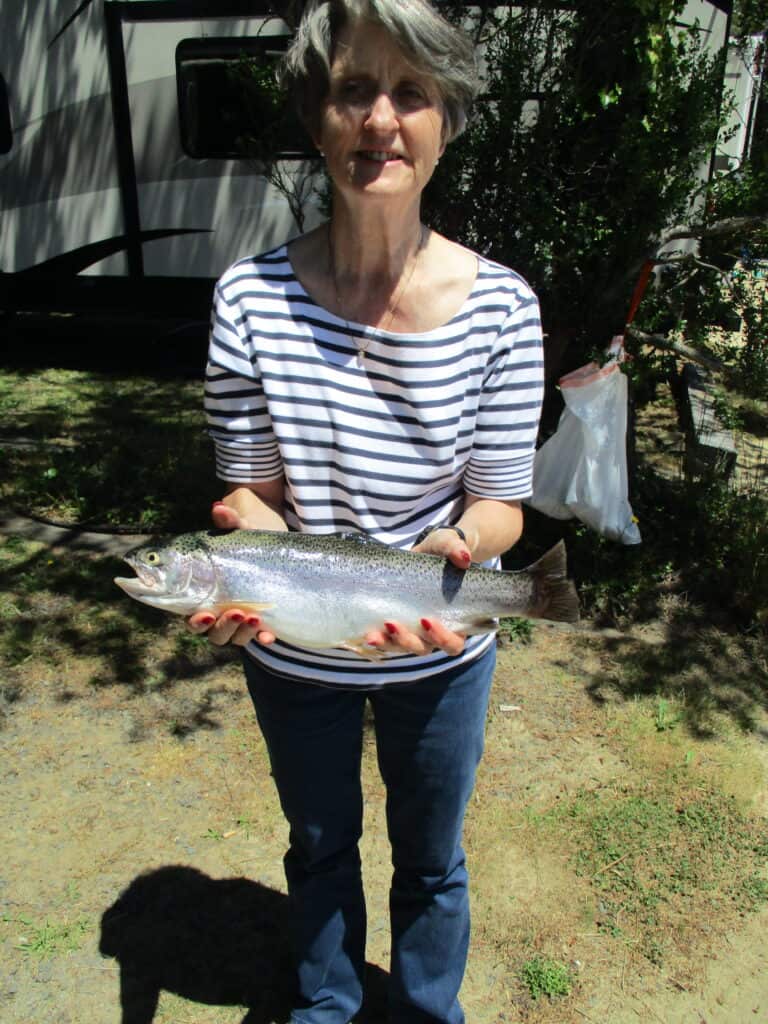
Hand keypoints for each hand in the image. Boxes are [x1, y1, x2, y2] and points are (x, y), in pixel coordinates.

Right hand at [186, 500, 276, 646]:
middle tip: (233, 613)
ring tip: (252, 616)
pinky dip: (261, 637)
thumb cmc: (245, 542)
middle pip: (210, 631)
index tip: (205, 613)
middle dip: (220, 627)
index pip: (189, 615)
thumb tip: (219, 508)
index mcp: (200, 593)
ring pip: (231, 637)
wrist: (273, 550)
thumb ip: (230, 522)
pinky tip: (268, 634)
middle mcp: (215, 610)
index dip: (195, 621)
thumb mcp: (240, 531)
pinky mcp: (257, 621)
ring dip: (240, 631)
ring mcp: (237, 618)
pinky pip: (256, 637)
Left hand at [363, 528, 471, 655]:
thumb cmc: (442, 550)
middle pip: (424, 648)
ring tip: (372, 635)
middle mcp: (434, 631)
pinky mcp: (396, 623)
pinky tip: (364, 634)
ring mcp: (414, 630)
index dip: (442, 638)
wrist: (424, 550)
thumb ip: (456, 549)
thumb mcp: (448, 544)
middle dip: (407, 641)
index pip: (454, 643)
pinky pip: (387, 639)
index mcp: (456, 620)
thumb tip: (464, 557)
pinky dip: (377, 639)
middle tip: (392, 624)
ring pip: (402, 647)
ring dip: (387, 644)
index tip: (427, 620)